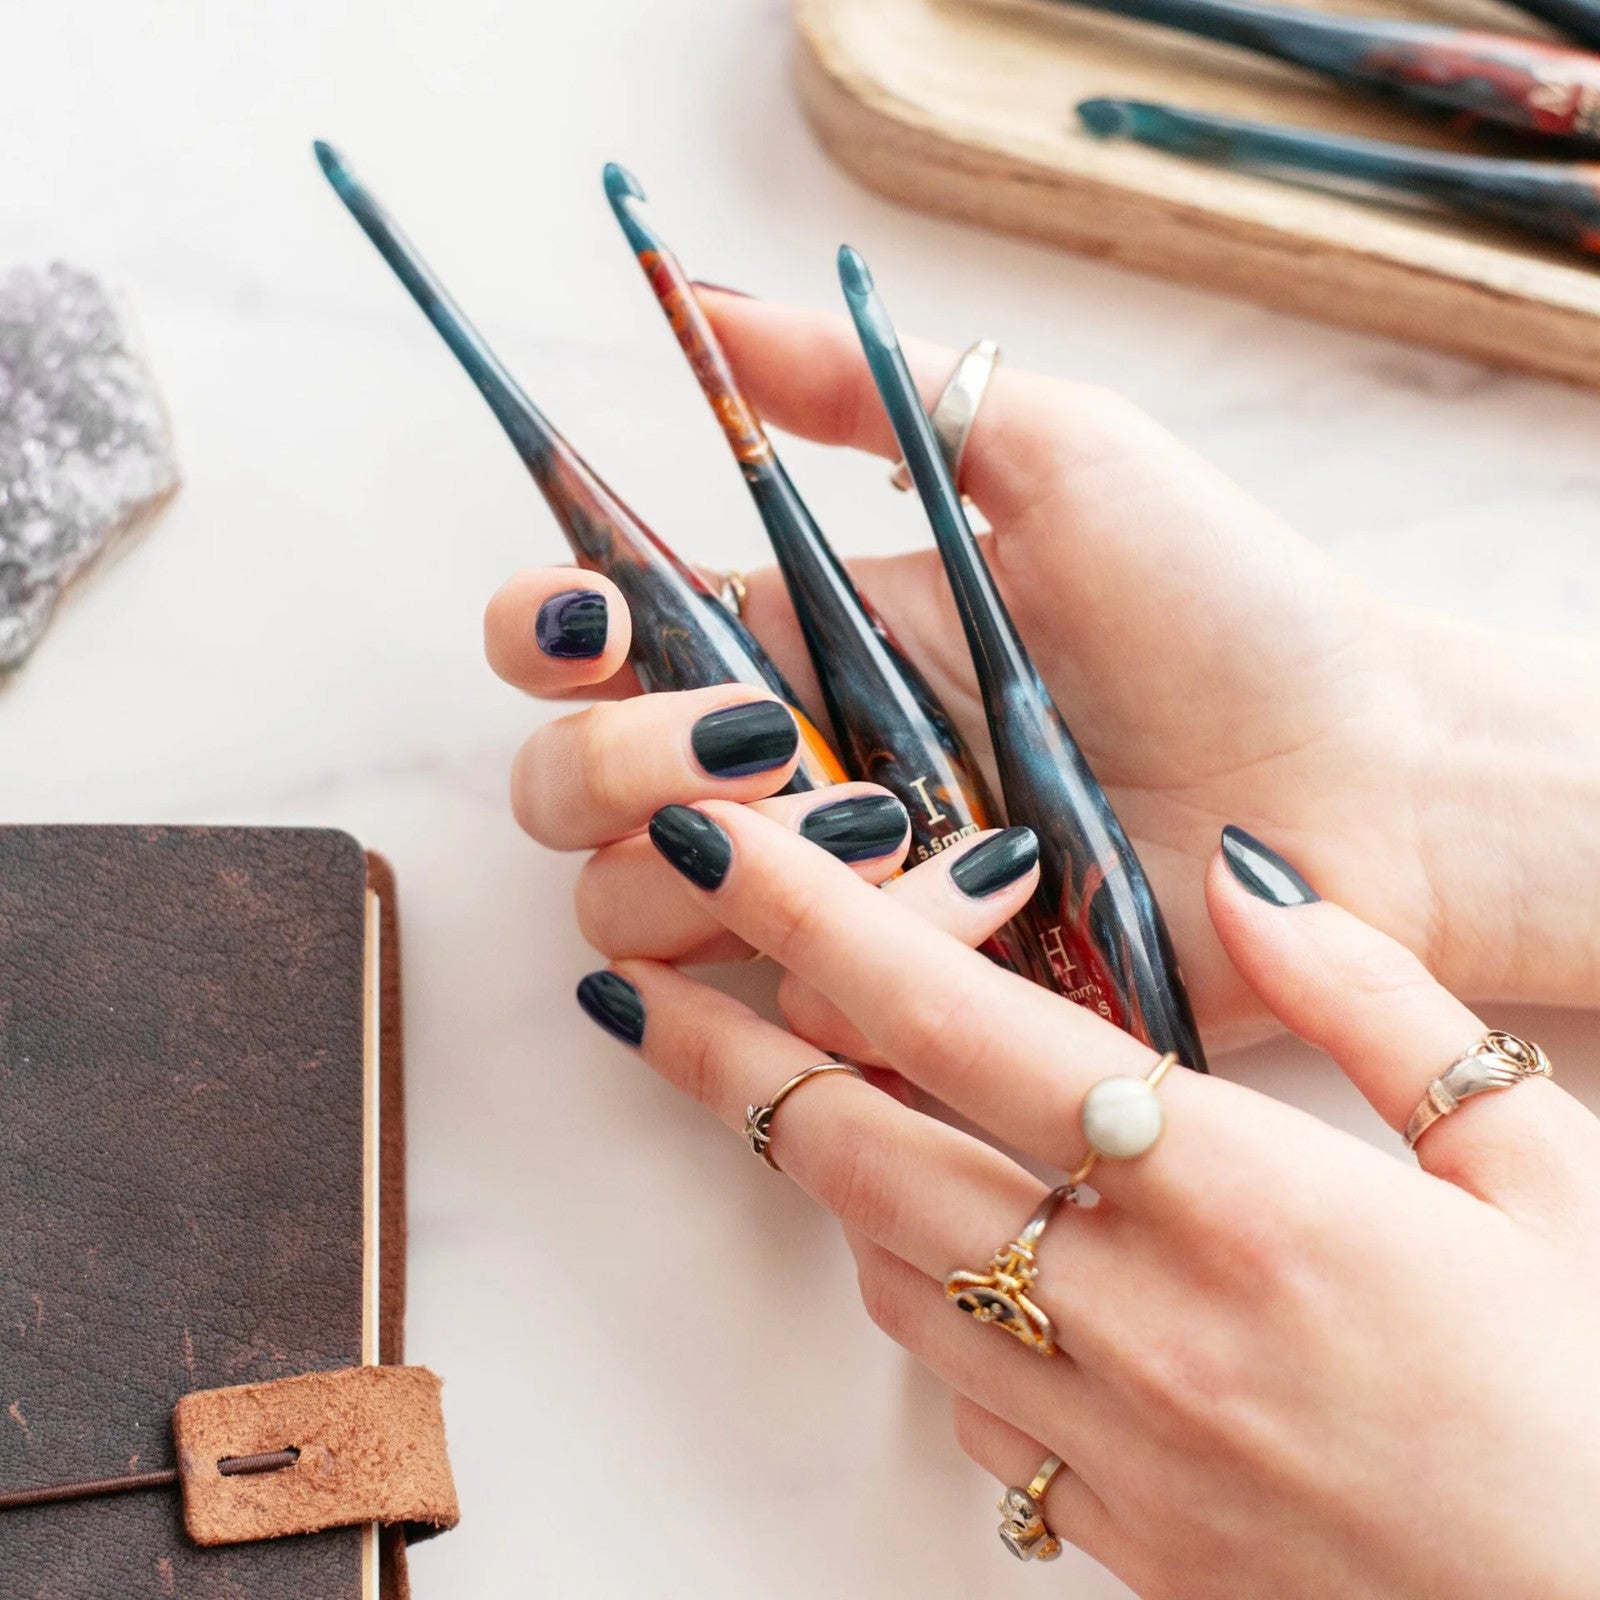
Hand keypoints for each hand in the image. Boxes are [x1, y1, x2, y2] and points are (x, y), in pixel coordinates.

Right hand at [486, 292, 1599, 1043]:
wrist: (1366, 780)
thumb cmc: (1228, 609)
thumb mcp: (1057, 457)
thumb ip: (874, 388)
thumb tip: (705, 302)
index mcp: (802, 640)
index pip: (590, 645)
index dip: (543, 633)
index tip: (588, 618)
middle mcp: (789, 774)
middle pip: (566, 794)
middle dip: (615, 764)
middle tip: (758, 734)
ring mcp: (835, 897)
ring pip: (639, 918)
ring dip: (749, 867)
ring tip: (904, 820)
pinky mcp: (898, 1001)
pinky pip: (789, 1007)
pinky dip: (875, 948)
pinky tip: (998, 897)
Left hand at [581, 804, 1599, 1599]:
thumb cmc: (1593, 1397)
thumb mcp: (1534, 1162)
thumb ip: (1374, 996)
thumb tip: (1242, 872)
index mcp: (1241, 1196)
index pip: (963, 1027)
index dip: (818, 927)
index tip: (721, 852)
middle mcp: (1136, 1314)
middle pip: (861, 1154)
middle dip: (728, 1054)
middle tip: (640, 979)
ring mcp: (1106, 1436)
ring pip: (887, 1273)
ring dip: (834, 1172)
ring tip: (810, 1090)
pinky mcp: (1110, 1528)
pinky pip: (959, 1394)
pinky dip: (928, 1303)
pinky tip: (972, 1259)